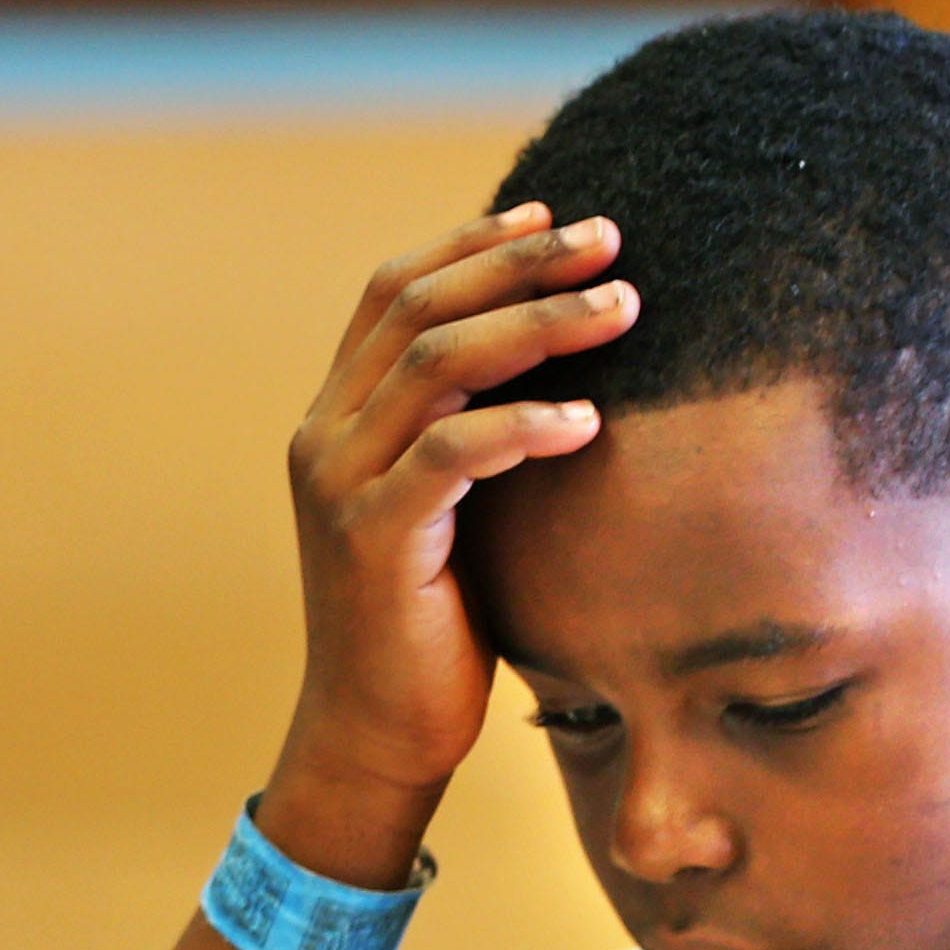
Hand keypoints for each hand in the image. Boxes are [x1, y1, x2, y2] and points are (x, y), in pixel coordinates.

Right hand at [268, 203, 636, 836]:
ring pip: (436, 366)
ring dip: (538, 326)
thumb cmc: (434, 623)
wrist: (377, 734)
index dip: (472, 242)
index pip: (392, 292)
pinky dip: (523, 427)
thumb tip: (565, 359)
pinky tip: (588, 423)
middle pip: (419, 309)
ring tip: (624, 309)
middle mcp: (325, 436)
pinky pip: (451, 456)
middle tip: (612, 243)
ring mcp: (340, 485)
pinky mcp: (371, 540)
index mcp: (338, 417)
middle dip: (521, 264)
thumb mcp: (452, 505)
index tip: (556, 214)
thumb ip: (472, 429)